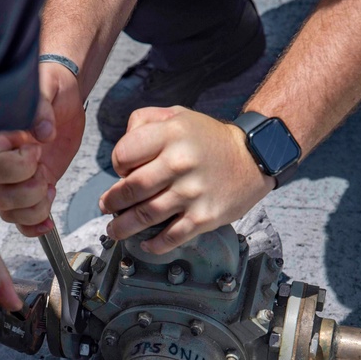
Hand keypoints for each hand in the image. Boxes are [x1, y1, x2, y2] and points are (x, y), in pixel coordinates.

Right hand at [0, 61, 84, 235]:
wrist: (63, 98)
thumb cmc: (49, 87)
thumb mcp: (46, 87)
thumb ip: (39, 106)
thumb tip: (42, 131)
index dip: (18, 165)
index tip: (37, 148)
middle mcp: (0, 162)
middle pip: (0, 195)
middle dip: (31, 190)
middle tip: (45, 169)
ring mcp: (13, 180)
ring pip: (9, 212)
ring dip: (35, 209)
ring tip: (50, 187)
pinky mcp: (29, 190)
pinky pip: (20, 221)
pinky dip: (34, 226)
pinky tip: (48, 220)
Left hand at [98, 106, 274, 253]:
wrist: (254, 157)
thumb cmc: (209, 138)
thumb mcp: (177, 115)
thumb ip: (144, 122)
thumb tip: (122, 152)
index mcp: (170, 134)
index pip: (123, 155)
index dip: (118, 165)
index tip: (122, 172)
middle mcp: (180, 163)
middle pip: (131, 189)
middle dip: (112, 202)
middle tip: (107, 207)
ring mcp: (192, 192)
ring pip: (145, 216)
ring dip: (123, 227)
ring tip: (115, 229)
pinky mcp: (203, 217)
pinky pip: (171, 237)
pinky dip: (154, 244)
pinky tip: (146, 243)